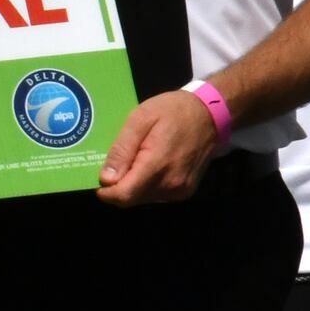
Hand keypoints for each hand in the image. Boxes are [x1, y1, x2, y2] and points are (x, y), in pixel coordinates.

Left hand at [97, 88, 222, 205]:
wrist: (210, 113)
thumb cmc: (172, 111)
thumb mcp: (140, 119)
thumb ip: (122, 150)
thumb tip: (106, 179)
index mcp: (157, 166)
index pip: (124, 196)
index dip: (106, 192)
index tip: (99, 177)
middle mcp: (171, 184)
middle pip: (131, 199)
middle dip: (118, 186)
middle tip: (117, 163)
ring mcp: (181, 190)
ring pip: (143, 198)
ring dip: (133, 185)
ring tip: (135, 160)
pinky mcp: (186, 190)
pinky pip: (157, 194)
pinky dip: (146, 184)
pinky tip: (148, 165)